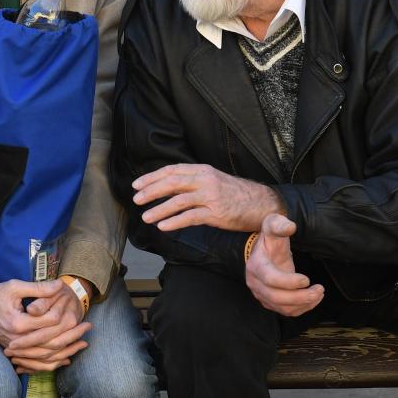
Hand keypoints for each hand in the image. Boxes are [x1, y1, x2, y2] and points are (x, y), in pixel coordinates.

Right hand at [7, 282, 91, 372]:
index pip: (49, 323)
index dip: (66, 316)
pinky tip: (66, 359)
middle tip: (88, 328)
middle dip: (72, 336)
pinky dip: (52, 363)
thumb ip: (39, 288)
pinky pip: (36, 364)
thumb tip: (60, 285)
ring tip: (82, 344)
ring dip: (66, 351)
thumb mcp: (15, 286)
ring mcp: (16, 348)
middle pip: (51, 343)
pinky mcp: (15, 352)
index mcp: (18, 323)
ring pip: (46, 357)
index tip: (80, 312)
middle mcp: (17, 339)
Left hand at [132, 163, 281, 232]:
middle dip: (151, 191)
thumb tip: (164, 188)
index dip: (152, 177)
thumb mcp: (212, 180)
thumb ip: (191, 182)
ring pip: (179, 201)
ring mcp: (211, 197)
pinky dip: (175, 222)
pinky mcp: (216, 214)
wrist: (261, 204)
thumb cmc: (234, 194)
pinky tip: (163, 227)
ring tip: (146, 217)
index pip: (172, 170)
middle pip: (172, 183)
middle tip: (136, 200)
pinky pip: (191, 218)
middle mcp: (206, 180)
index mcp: (203, 170)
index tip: (137, 185)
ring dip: (159, 209)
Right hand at [245, 214, 323, 316]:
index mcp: (256, 265)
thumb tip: (290, 227)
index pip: (270, 279)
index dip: (289, 282)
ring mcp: (262, 294)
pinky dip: (302, 308)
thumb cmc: (271, 239)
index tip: (307, 279)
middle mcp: (255, 283)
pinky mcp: (270, 302)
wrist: (265, 252)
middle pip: (276, 297)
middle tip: (320, 290)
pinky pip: (286, 311)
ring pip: (282, 308)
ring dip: (304, 304)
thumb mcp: (273, 225)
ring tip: (319, 293)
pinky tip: (314, 298)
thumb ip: (280, 224)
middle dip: (300, 297)